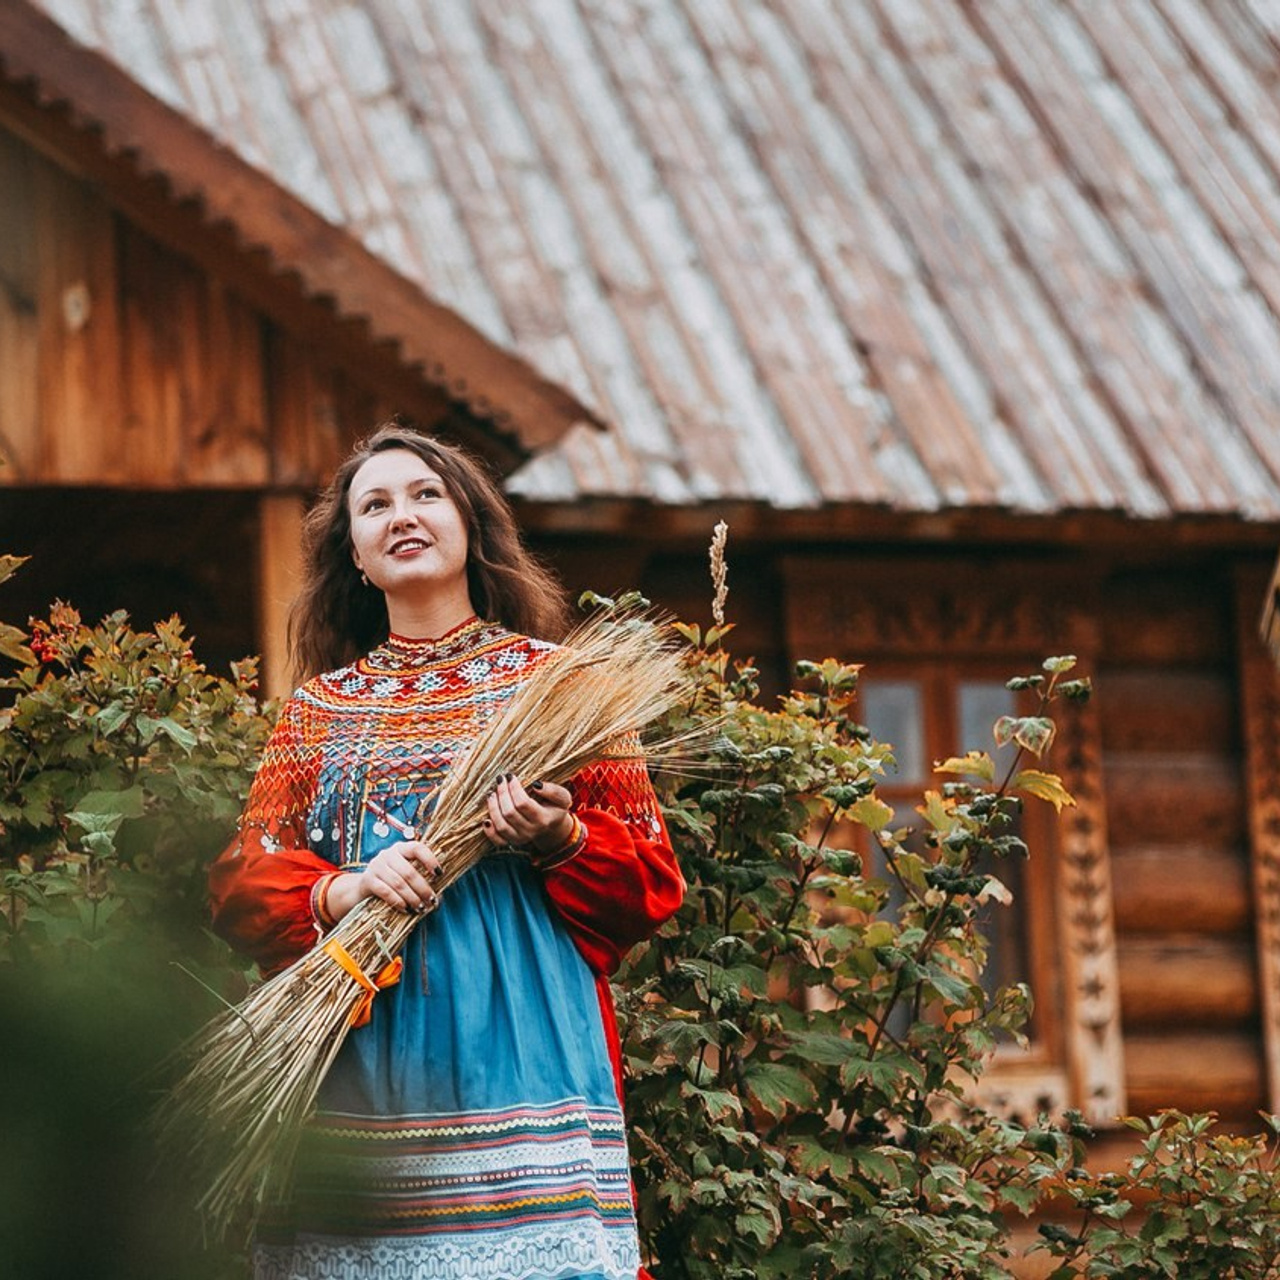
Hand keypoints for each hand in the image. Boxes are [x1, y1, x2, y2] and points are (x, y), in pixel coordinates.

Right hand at [326, 840, 442, 917]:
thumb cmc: (390, 881)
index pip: (417, 848)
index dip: (430, 860)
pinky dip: (398, 902)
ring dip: (412, 898)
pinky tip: (406, 909)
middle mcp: (387, 854)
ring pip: (398, 883)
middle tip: (431, 901)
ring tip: (420, 908)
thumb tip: (438, 897)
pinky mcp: (368, 880)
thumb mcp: (403, 874)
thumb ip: (419, 879)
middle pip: (409, 871)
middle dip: (422, 888)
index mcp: (400, 848)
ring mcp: (376, 866)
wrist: (362, 889)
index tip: (439, 874)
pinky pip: (386, 892)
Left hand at [484, 775, 573, 853]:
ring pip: (501, 825)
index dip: (514, 789)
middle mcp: (531, 831)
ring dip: (493, 808)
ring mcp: (520, 839)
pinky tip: (486, 819)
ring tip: (492, 794)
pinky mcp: (511, 842)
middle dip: (502, 794)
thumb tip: (536, 785)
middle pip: (510, 813)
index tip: (511, 777)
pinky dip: (489, 831)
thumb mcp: (563, 797)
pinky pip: (497, 840)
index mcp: (543, 819)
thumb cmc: (555, 808)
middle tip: (500, 781)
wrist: (553, 827)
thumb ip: (553, 790)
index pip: (523, 803)